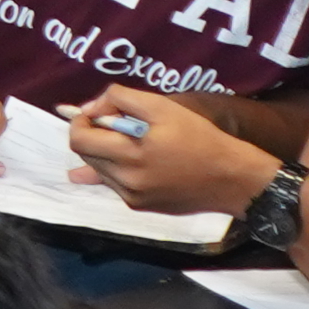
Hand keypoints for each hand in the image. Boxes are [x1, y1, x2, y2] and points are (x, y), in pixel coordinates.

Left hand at [68, 90, 273, 216]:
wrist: (230, 179)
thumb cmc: (199, 138)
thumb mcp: (163, 107)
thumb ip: (121, 100)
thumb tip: (90, 109)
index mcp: (128, 154)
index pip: (78, 140)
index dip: (81, 122)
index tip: (97, 113)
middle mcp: (124, 181)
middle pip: (85, 155)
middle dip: (92, 136)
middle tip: (116, 124)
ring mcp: (130, 197)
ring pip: (98, 170)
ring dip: (105, 153)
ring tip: (133, 142)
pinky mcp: (139, 207)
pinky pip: (114, 184)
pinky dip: (118, 169)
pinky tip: (137, 161)